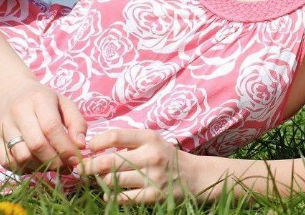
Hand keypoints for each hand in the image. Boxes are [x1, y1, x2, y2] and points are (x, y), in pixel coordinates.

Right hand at [0, 78, 85, 172]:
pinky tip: (34, 163)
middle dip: (54, 160)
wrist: (12, 91)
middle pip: (36, 144)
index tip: (76, 160)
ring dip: (39, 166)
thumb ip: (77, 123)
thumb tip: (81, 145)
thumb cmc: (44, 100)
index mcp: (39, 100)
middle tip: (66, 166)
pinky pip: (6, 161)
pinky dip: (22, 168)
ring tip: (51, 164)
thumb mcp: (65, 104)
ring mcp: (4, 126)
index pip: (51, 128)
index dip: (65, 147)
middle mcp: (19, 112)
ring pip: (21, 156)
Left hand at [81, 129, 197, 203]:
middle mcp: (152, 155)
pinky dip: (112, 195)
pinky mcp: (154, 195)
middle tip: (80, 169)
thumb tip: (92, 150)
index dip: (96, 143)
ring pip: (112, 180)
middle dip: (89, 166)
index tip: (89, 148)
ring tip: (99, 180)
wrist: (194, 176)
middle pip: (108, 161)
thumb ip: (127, 142)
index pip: (115, 136)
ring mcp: (153, 176)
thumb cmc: (165, 156)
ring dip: (101, 181)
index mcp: (150, 138)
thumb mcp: (152, 141)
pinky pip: (122, 197)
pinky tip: (111, 192)